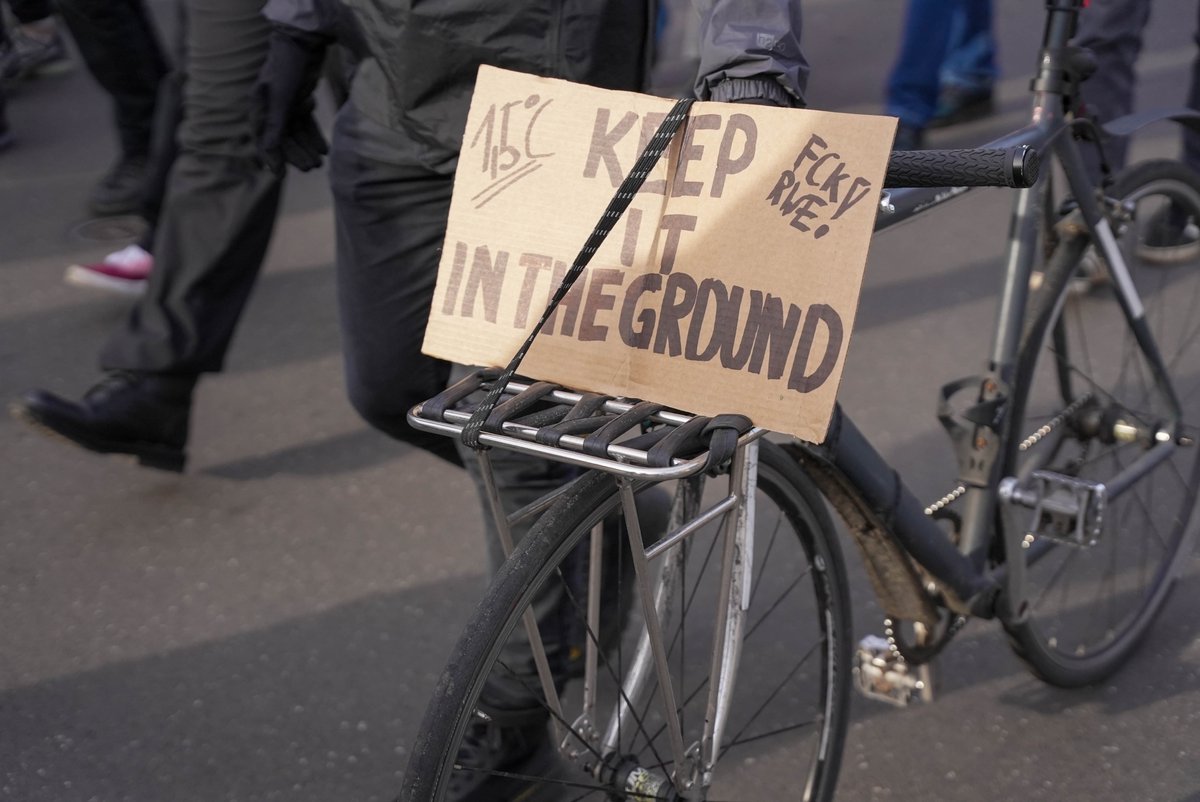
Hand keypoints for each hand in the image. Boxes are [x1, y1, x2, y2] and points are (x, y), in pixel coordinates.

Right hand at [251, 25, 329, 173]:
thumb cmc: (287, 68)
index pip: (263, 139)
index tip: (281, 176)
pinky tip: (324, 149)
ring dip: (307, 147)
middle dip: (296, 154)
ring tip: (320, 161)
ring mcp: (286, 105)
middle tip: (312, 167)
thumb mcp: (281, 98)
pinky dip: (314, 136)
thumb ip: (276, 126)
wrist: (304, 43)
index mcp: (259, 108)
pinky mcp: (300, 100)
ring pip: (296, 133)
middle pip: (282, 139)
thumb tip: (270, 154)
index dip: (271, 158)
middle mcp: (270, 108)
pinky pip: (306, 124)